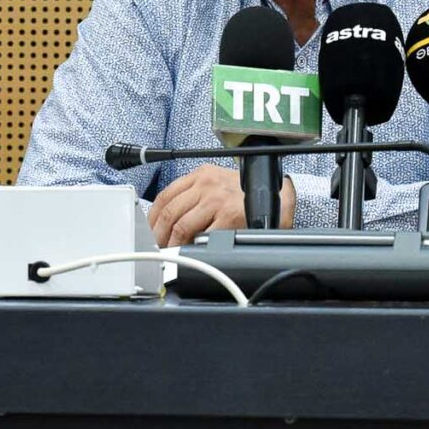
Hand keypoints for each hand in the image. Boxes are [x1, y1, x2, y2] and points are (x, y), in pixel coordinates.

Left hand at [148, 163, 293, 246]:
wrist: (278, 197)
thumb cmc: (247, 196)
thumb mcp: (217, 185)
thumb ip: (195, 196)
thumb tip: (169, 221)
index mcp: (202, 175)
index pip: (166, 196)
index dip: (152, 217)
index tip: (149, 230)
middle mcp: (207, 184)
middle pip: (170, 212)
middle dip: (157, 234)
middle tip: (155, 248)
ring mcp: (217, 200)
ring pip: (180, 225)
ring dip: (170, 243)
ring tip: (168, 253)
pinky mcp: (229, 217)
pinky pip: (201, 236)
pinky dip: (190, 248)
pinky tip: (187, 254)